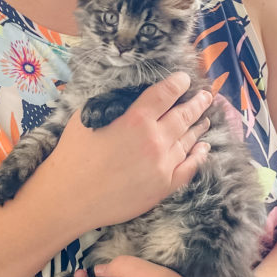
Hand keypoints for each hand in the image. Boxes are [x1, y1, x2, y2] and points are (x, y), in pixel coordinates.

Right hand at [43, 73, 213, 231]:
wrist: (70, 198)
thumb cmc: (73, 155)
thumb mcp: (87, 116)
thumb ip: (113, 103)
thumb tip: (130, 96)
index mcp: (136, 119)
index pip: (166, 93)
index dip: (179, 83)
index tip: (185, 79)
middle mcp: (155, 139)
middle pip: (184, 115)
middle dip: (197, 103)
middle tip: (206, 96)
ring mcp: (162, 164)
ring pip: (188, 140)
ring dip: (199, 126)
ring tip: (206, 117)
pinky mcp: (163, 187)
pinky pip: (189, 168)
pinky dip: (199, 155)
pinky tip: (203, 148)